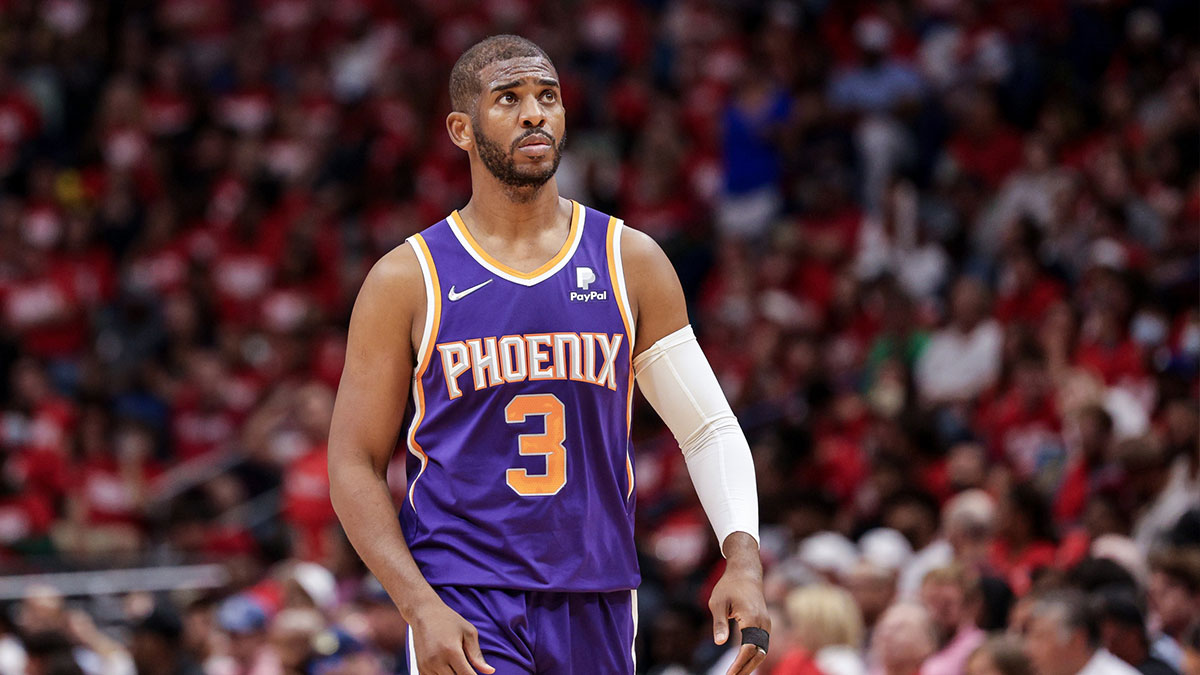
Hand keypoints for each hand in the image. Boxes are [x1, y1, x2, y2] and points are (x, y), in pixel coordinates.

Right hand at [408, 598, 494, 674]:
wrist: (424, 613)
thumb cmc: (449, 620)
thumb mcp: (468, 632)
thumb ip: (477, 655)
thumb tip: (490, 672)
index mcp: (451, 651)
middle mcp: (437, 661)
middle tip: (468, 668)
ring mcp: (426, 666)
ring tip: (457, 665)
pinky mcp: (421, 668)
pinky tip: (448, 668)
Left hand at [709, 533, 769, 674]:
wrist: (745, 572)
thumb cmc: (729, 586)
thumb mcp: (718, 602)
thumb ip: (719, 623)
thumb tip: (718, 643)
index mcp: (751, 618)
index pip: (748, 649)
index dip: (738, 664)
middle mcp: (763, 623)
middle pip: (758, 654)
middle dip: (745, 669)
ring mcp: (766, 624)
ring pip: (762, 651)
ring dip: (750, 664)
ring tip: (735, 674)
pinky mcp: (764, 624)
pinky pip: (761, 645)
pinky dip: (753, 656)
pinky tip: (742, 664)